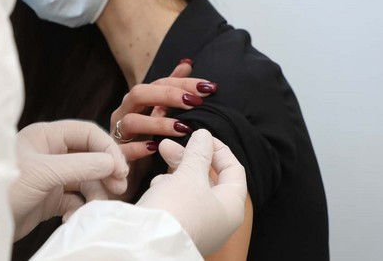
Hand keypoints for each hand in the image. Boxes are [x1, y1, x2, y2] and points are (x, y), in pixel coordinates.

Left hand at [10, 120, 128, 240]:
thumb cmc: (3, 186)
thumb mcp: (44, 173)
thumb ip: (81, 166)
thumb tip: (113, 163)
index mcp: (46, 135)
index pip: (87, 133)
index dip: (107, 149)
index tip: (120, 170)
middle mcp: (50, 152)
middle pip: (90, 156)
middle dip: (106, 172)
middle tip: (118, 189)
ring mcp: (50, 175)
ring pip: (86, 179)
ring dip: (95, 193)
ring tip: (95, 208)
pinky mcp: (49, 198)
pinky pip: (76, 199)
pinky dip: (80, 208)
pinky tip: (74, 218)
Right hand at [109, 60, 216, 199]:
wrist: (122, 176)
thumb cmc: (144, 141)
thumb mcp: (159, 113)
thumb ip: (171, 89)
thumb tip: (186, 63)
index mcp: (137, 100)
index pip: (159, 83)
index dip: (183, 83)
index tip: (209, 88)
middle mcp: (124, 112)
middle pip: (139, 93)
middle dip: (168, 95)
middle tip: (194, 102)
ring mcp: (117, 134)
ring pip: (131, 121)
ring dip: (158, 122)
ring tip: (183, 128)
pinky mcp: (115, 156)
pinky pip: (123, 150)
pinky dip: (138, 147)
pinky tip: (155, 148)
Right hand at [136, 129, 246, 255]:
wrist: (148, 247)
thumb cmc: (177, 210)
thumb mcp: (189, 175)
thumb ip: (198, 153)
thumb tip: (205, 136)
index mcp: (232, 206)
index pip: (234, 170)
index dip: (218, 149)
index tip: (200, 137)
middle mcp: (220, 220)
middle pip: (210, 179)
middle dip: (190, 158)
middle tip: (168, 145)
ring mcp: (200, 228)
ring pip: (191, 190)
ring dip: (176, 172)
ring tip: (158, 166)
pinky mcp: (180, 231)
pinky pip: (179, 204)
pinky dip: (169, 191)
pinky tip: (156, 187)